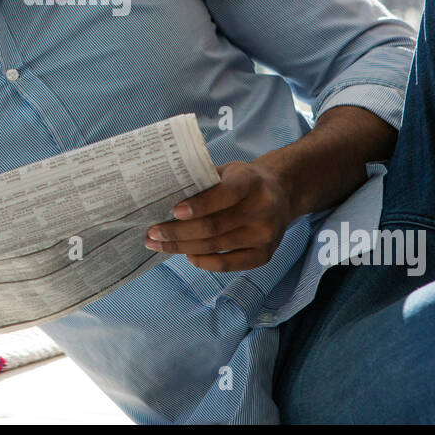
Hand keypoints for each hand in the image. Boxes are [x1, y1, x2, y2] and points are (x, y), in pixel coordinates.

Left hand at [143, 159, 295, 271]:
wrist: (282, 193)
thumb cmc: (245, 181)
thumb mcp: (228, 171)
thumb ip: (204, 182)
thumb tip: (165, 197)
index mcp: (252, 182)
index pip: (225, 195)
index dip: (198, 205)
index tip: (173, 211)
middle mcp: (263, 209)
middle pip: (214, 227)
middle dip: (178, 232)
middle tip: (153, 232)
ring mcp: (265, 235)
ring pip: (216, 246)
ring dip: (182, 248)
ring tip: (160, 245)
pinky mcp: (264, 255)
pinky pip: (227, 263)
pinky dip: (203, 261)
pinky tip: (187, 255)